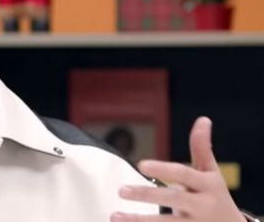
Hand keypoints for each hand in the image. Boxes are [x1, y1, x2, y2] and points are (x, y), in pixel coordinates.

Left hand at [111, 117, 243, 221]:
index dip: (163, 170)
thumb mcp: (211, 172)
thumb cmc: (215, 196)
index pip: (183, 174)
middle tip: (121, 191)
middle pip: (173, 200)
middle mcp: (202, 206)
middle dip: (147, 195)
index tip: (141, 165)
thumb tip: (203, 119)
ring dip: (139, 221)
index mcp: (207, 185)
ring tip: (114, 216)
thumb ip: (202, 148)